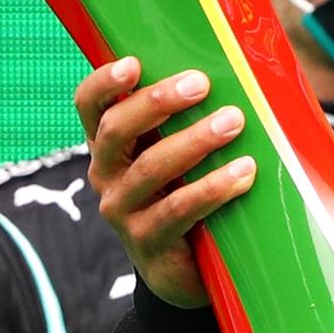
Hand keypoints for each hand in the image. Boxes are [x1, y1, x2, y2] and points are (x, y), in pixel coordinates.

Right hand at [75, 57, 255, 308]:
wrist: (186, 269)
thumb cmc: (187, 191)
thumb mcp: (180, 155)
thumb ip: (189, 118)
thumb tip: (239, 71)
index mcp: (109, 144)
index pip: (90, 106)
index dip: (104, 82)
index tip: (133, 63)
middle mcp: (106, 174)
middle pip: (117, 130)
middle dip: (158, 102)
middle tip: (202, 84)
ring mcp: (123, 211)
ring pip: (150, 168)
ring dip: (194, 141)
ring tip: (233, 122)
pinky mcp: (148, 242)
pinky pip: (177, 210)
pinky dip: (212, 188)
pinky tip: (243, 173)